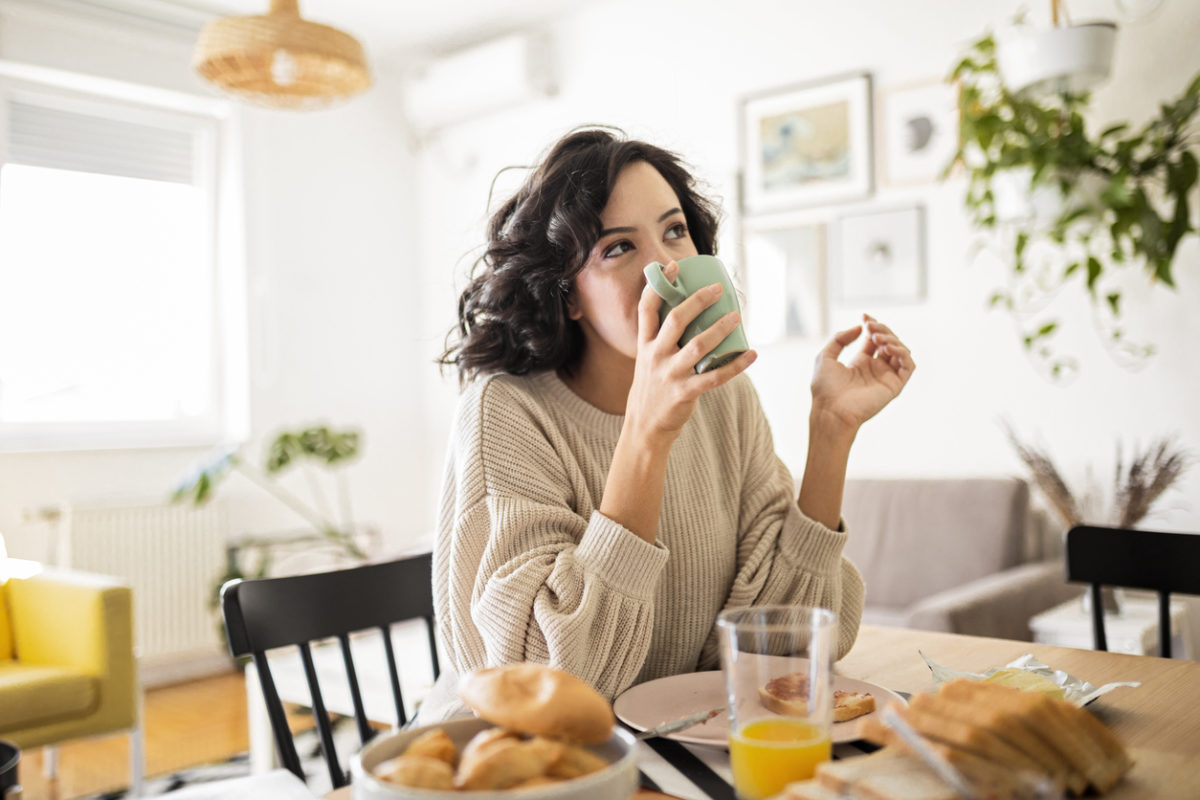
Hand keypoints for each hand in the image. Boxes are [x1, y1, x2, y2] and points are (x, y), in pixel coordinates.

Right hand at [625, 260, 756, 446]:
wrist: (645, 426)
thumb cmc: (653, 387)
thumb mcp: (648, 360)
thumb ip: (664, 340)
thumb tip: (691, 312)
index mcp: (645, 345)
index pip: (647, 309)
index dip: (659, 286)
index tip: (673, 267)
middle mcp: (655, 356)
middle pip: (676, 320)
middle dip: (697, 301)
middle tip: (718, 289)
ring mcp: (670, 375)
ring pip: (698, 346)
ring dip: (720, 329)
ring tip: (737, 316)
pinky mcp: (685, 393)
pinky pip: (714, 377)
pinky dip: (735, 365)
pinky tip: (751, 354)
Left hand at [810, 313, 913, 431]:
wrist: (830, 410)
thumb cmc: (825, 388)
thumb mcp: (826, 356)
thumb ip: (840, 338)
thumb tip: (859, 327)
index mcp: (860, 363)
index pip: (874, 339)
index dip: (872, 325)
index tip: (865, 316)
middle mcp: (875, 369)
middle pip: (889, 342)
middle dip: (882, 329)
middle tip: (870, 326)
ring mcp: (886, 377)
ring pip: (901, 352)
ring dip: (892, 339)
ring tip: (877, 337)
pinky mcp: (894, 386)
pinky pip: (908, 366)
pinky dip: (903, 353)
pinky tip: (887, 348)